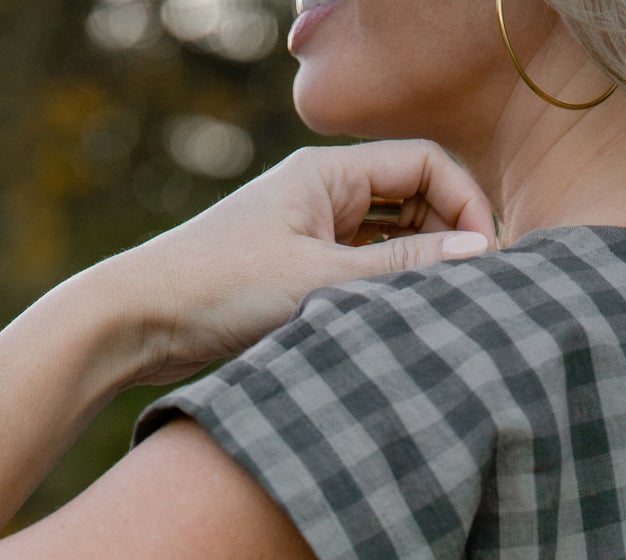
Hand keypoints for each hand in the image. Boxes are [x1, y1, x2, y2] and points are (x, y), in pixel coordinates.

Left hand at [119, 140, 498, 384]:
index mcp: (328, 173)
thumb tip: (479, 254)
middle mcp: (322, 194)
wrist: (141, 321)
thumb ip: (402, 269)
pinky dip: (386, 295)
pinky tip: (397, 330)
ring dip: (418, 273)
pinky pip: (362, 275)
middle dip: (448, 238)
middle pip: (414, 200)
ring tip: (438, 317)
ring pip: (390, 242)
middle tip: (471, 294)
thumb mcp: (321, 279)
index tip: (483, 259)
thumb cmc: (220, 289)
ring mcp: (311, 234)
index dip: (464, 204)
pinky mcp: (298, 274)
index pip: (425, 164)